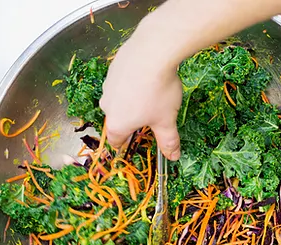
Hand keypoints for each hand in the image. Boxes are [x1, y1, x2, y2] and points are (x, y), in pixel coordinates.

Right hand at [99, 32, 181, 160]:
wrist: (153, 51)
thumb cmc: (158, 92)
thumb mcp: (167, 121)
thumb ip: (168, 141)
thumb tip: (173, 157)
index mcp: (117, 123)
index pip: (116, 140)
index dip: (124, 143)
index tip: (132, 142)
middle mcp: (107, 104)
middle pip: (117, 118)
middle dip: (131, 119)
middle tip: (149, 116)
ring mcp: (108, 83)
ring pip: (118, 98)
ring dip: (131, 100)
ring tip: (152, 94)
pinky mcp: (113, 66)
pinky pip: (121, 80)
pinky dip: (132, 82)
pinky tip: (148, 77)